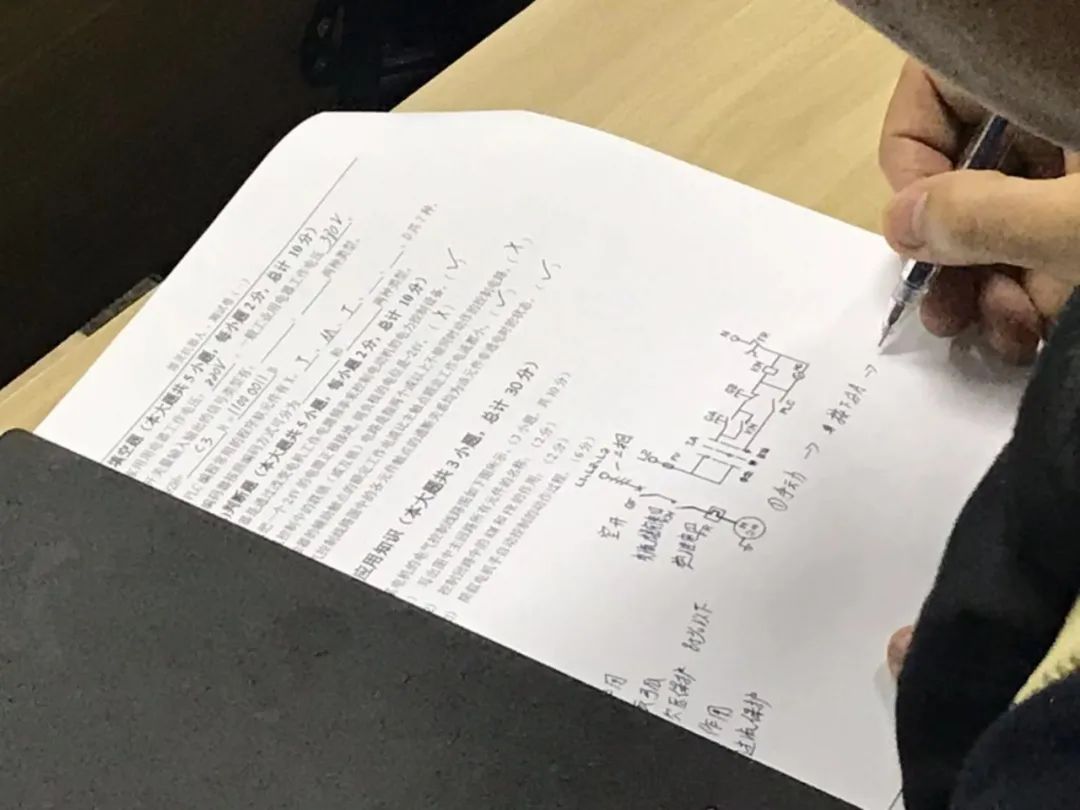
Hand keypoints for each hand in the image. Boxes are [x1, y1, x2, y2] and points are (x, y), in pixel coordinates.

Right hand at [879, 60, 1075, 361]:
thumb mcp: (1076, 221)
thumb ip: (982, 217)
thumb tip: (897, 224)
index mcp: (1047, 80)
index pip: (938, 87)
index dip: (912, 158)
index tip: (919, 232)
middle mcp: (1056, 115)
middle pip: (969, 162)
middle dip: (949, 249)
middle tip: (942, 307)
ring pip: (1005, 214)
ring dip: (982, 286)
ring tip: (988, 334)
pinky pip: (1045, 243)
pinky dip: (1027, 294)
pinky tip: (1021, 336)